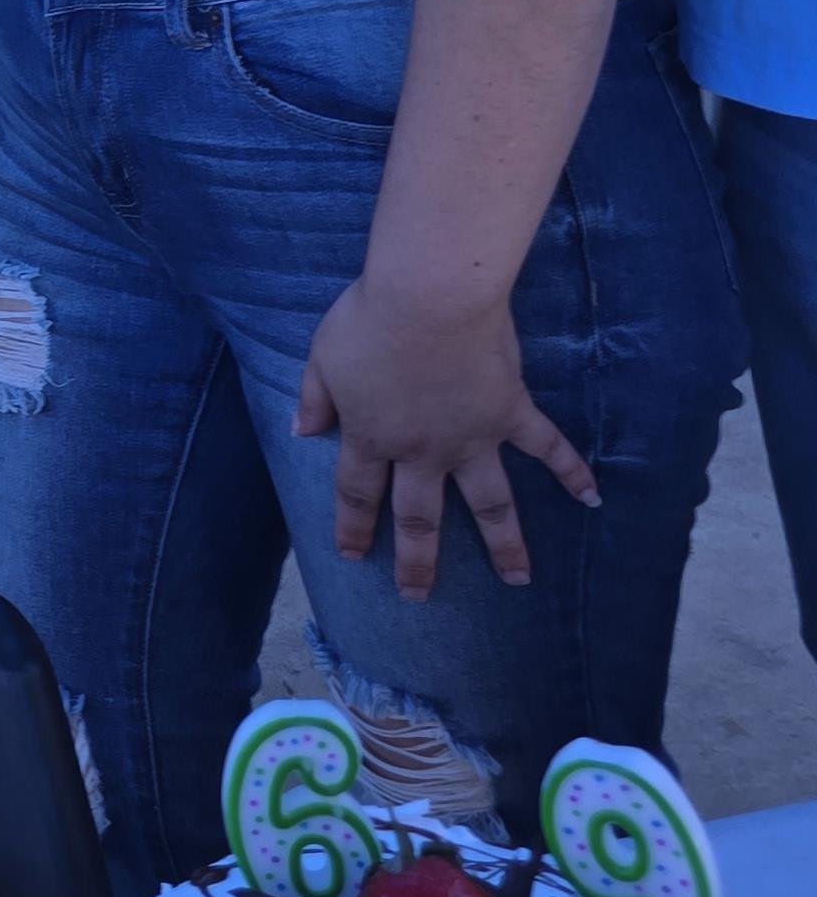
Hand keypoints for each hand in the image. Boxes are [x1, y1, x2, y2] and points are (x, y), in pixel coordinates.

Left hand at [295, 274, 598, 597]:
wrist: (430, 299)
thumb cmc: (369, 321)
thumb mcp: (323, 356)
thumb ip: (313, 398)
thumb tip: (302, 431)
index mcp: (373, 436)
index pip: (358, 492)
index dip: (354, 526)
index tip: (353, 558)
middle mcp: (424, 450)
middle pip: (419, 516)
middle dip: (418, 560)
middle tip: (419, 596)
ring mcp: (472, 436)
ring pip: (490, 503)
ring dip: (505, 544)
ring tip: (518, 579)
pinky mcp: (510, 413)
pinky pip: (547, 448)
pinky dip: (572, 471)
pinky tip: (593, 497)